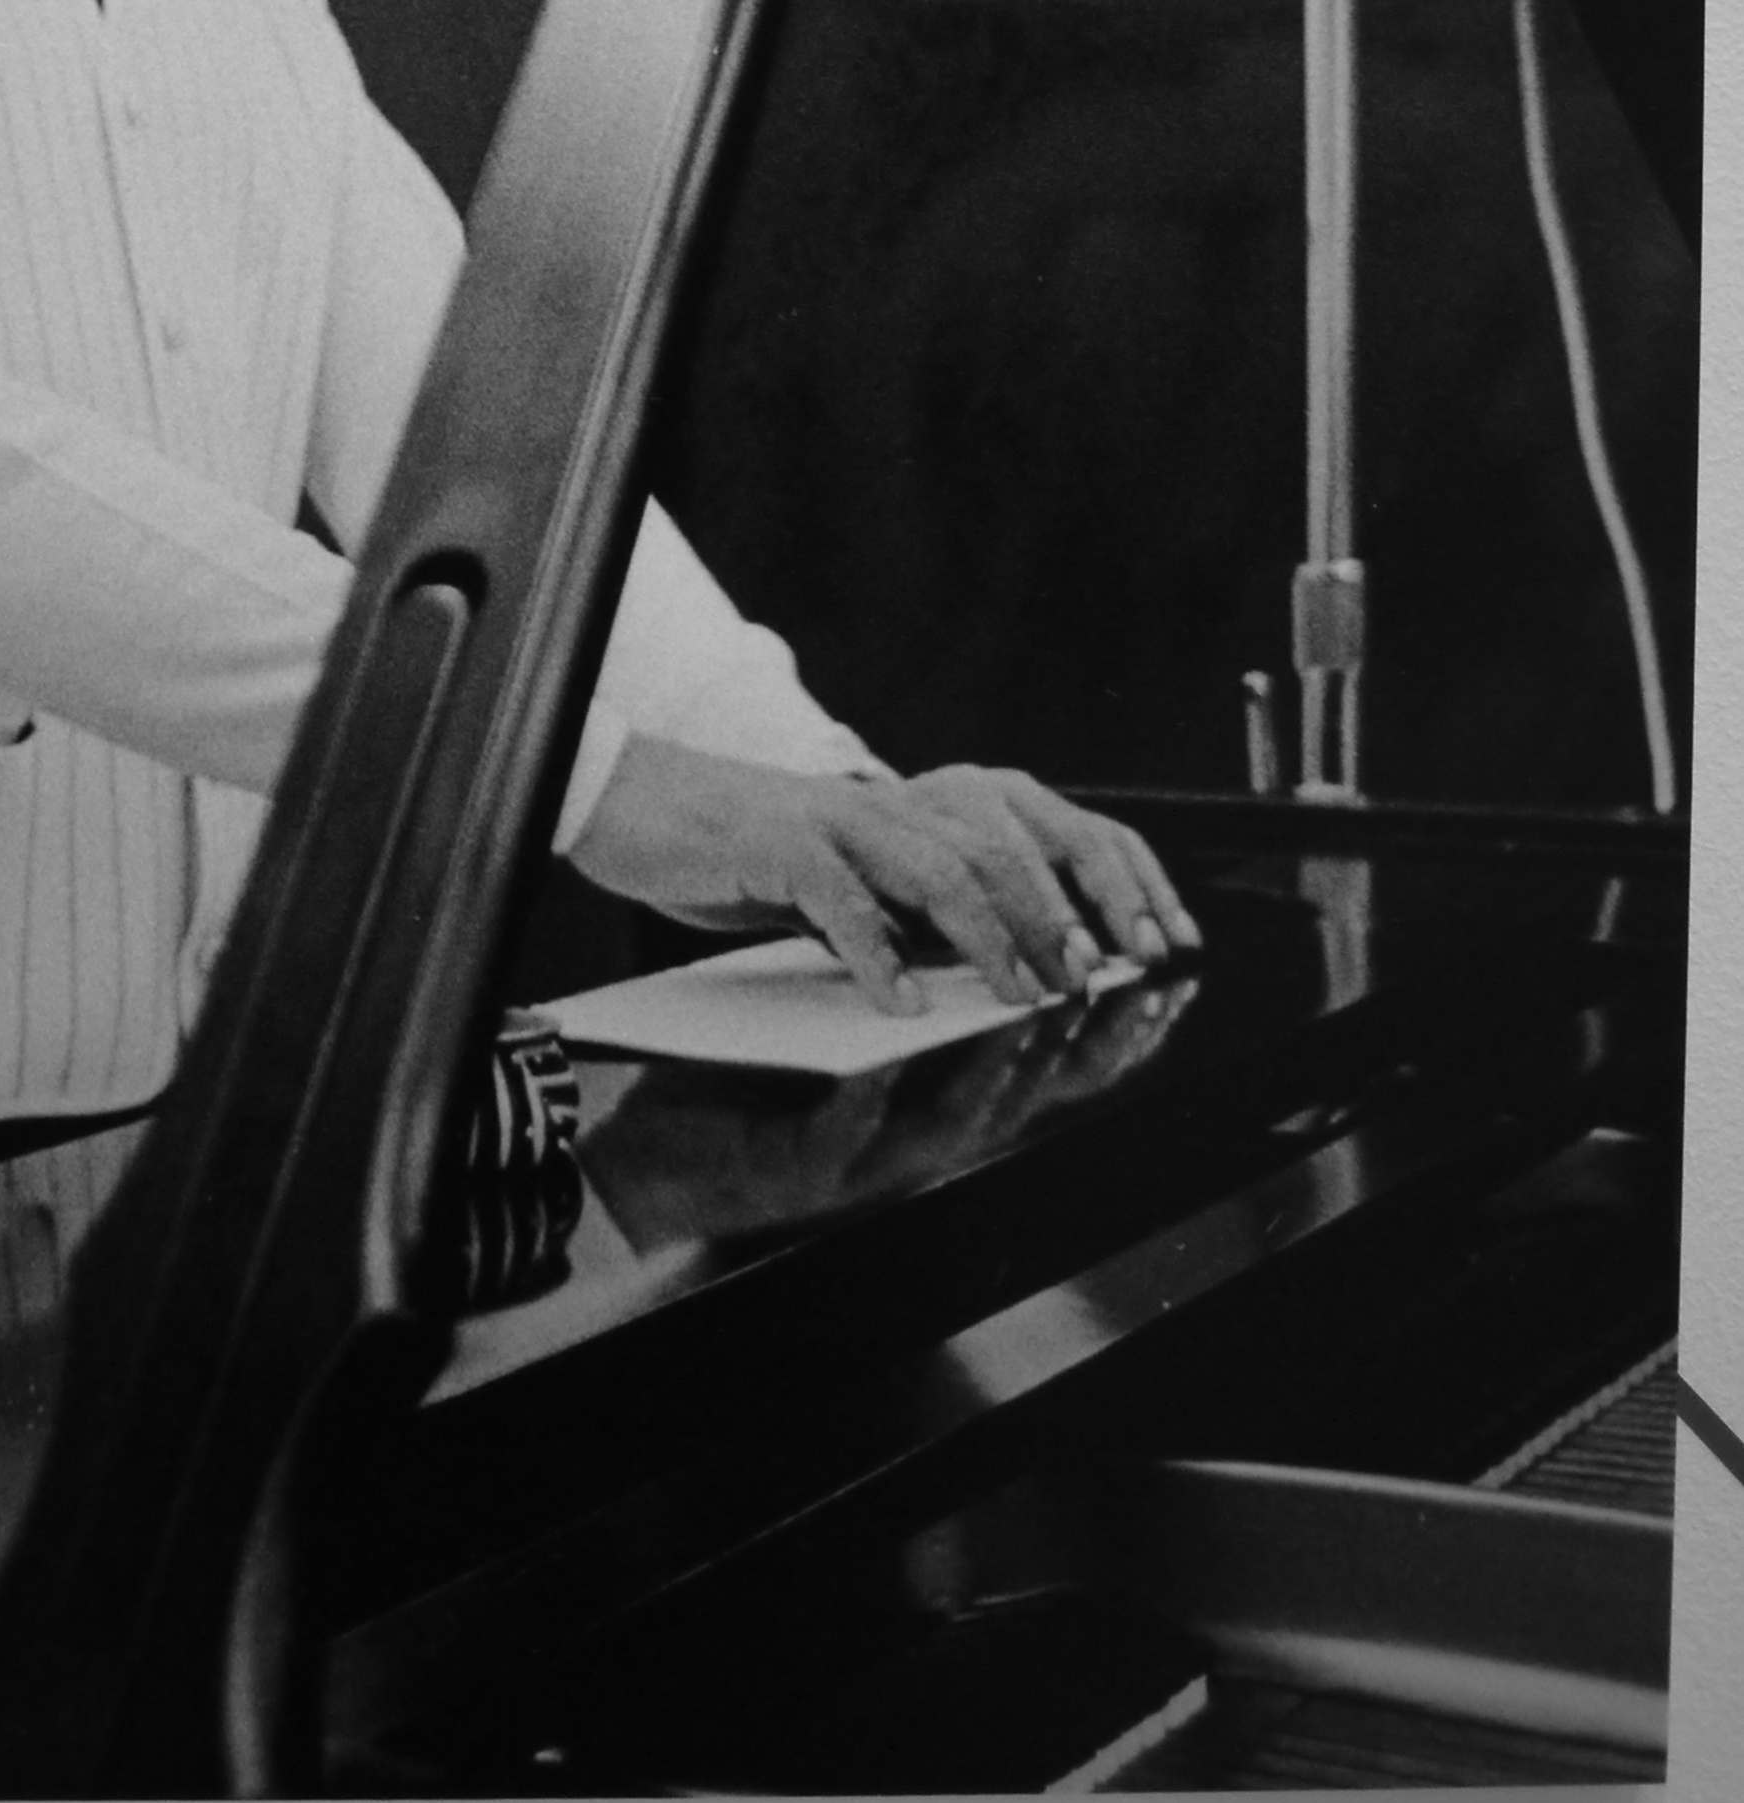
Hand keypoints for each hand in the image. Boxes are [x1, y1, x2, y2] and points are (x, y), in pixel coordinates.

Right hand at [566, 742, 1202, 1014]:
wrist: (647, 808)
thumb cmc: (758, 855)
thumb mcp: (863, 880)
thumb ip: (928, 908)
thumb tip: (1024, 965)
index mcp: (925, 806)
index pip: (1045, 827)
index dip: (1111, 877)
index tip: (1155, 942)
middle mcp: (893, 801)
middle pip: (1005, 847)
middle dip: (1062, 914)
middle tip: (1094, 978)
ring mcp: (839, 818)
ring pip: (939, 865)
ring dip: (991, 934)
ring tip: (1023, 994)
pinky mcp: (781, 845)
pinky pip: (842, 898)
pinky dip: (878, 951)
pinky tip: (901, 1001)